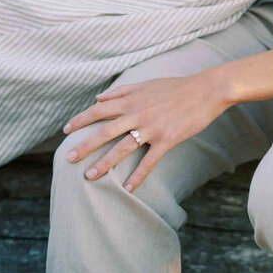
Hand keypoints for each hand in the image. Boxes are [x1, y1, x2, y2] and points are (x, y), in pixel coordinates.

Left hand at [62, 72, 229, 193]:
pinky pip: (149, 161)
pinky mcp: (167, 139)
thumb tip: (98, 98)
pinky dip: (138, 176)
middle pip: (106, 131)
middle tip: (68, 158)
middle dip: (85, 145)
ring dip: (105, 163)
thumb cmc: (175, 87)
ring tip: (90, 176)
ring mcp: (152, 128)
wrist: (205, 90)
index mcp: (132, 99)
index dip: (81, 120)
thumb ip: (121, 91)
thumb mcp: (147, 84)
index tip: (66, 130)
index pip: (100, 110)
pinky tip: (127, 188)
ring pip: (123, 148)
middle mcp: (138, 113)